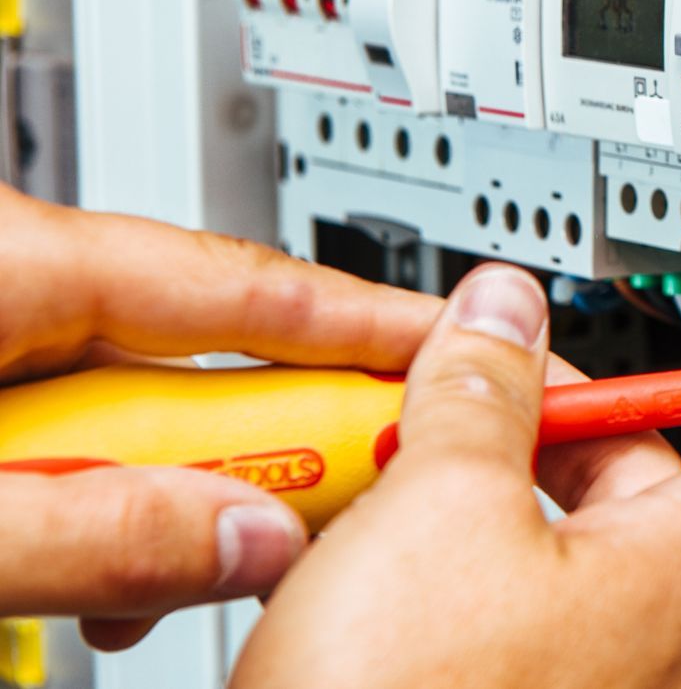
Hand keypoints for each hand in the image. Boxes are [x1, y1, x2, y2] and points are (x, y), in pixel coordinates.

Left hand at [0, 185, 440, 648]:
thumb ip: (91, 535)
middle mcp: (8, 269)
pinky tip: (86, 568)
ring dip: (169, 490)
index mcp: (8, 258)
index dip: (379, 328)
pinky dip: (98, 491)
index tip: (471, 362)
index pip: (253, 284)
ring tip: (165, 586)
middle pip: (203, 347)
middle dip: (269, 444)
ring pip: (134, 397)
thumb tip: (244, 539)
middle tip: (342, 513)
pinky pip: (69, 421)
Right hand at [231, 264, 680, 688]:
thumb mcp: (439, 508)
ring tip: (407, 486)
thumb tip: (503, 317)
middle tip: (493, 396)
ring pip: (582, 574)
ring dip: (505, 514)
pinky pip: (535, 642)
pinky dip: (474, 591)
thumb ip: (484, 394)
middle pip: (662, 499)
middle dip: (575, 436)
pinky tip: (386, 584)